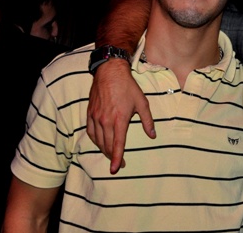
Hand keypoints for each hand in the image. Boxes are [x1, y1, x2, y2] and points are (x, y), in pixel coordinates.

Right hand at [87, 58, 155, 173]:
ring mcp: (96, 117)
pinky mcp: (90, 114)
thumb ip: (147, 121)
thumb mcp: (142, 103)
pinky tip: (100, 143)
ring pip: (98, 140)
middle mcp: (105, 121)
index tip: (116, 169)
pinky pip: (91, 132)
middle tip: (119, 163)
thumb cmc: (128, 87)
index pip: (117, 144)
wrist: (110, 73)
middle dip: (112, 156)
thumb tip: (152, 136)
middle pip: (107, 145)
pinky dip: (95, 140)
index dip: (117, 158)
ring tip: (111, 154)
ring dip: (104, 150)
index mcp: (119, 119)